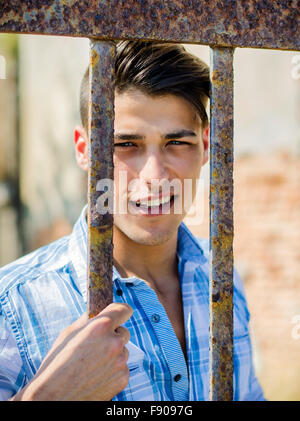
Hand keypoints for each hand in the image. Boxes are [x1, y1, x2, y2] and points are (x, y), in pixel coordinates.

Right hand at [12, 303, 132, 400]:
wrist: (54, 397)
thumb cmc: (57, 364)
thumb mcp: (68, 334)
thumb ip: (87, 321)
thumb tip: (97, 313)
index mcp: (100, 326)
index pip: (123, 309)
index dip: (120, 311)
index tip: (118, 315)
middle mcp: (114, 342)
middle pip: (124, 331)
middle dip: (113, 335)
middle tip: (97, 345)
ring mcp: (120, 361)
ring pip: (123, 350)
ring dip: (113, 354)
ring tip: (92, 364)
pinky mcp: (122, 378)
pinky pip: (122, 368)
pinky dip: (113, 370)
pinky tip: (96, 375)